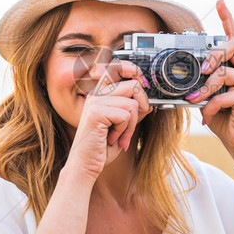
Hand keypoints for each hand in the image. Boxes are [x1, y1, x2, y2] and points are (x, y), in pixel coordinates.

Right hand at [67, 60, 150, 177]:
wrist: (86, 165)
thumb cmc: (102, 147)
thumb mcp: (123, 124)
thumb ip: (133, 109)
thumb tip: (148, 99)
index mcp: (100, 93)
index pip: (117, 67)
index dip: (133, 70)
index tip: (141, 82)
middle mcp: (96, 94)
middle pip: (133, 85)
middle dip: (141, 107)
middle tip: (131, 125)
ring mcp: (95, 101)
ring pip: (132, 103)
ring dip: (132, 125)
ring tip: (120, 135)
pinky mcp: (96, 112)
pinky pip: (126, 115)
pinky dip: (125, 131)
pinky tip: (112, 138)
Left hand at [186, 0, 233, 155]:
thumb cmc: (224, 117)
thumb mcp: (209, 95)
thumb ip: (203, 81)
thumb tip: (185, 73)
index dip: (227, 17)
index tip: (219, 0)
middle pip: (233, 46)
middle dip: (213, 55)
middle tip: (201, 69)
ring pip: (224, 72)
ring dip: (205, 87)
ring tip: (195, 99)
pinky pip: (223, 95)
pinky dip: (210, 105)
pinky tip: (207, 116)